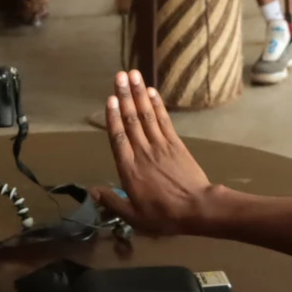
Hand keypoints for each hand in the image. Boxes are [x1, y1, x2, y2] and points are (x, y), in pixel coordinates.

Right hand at [98, 70, 215, 235]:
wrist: (198, 209)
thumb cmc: (163, 215)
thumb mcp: (133, 217)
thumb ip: (112, 201)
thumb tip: (93, 190)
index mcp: (129, 169)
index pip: (118, 138)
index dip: (113, 117)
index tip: (110, 98)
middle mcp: (143, 152)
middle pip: (131, 120)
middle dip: (125, 96)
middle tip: (120, 75)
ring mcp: (160, 146)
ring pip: (146, 115)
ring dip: (139, 94)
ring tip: (132, 75)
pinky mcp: (176, 144)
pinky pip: (164, 121)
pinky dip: (157, 105)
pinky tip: (151, 92)